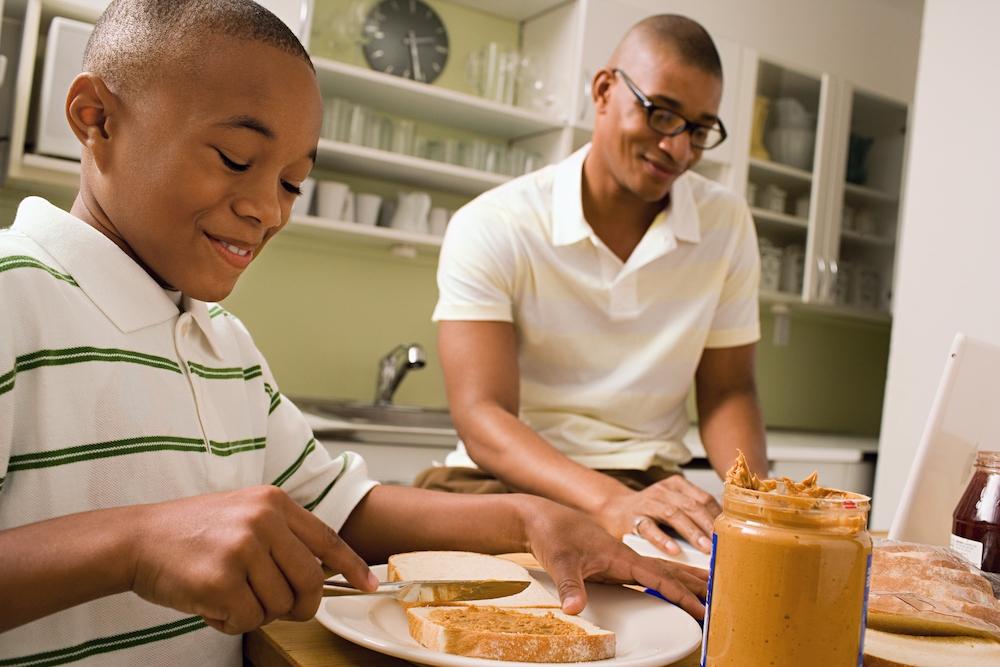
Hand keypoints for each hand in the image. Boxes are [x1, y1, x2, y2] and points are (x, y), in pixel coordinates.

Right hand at [129, 486, 377, 633]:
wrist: (136, 539)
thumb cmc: (191, 533)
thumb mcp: (244, 515)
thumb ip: (281, 536)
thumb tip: (320, 574)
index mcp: (273, 502)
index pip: (326, 539)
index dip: (352, 566)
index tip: (369, 586)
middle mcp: (263, 520)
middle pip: (310, 581)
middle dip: (301, 605)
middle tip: (279, 608)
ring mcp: (242, 548)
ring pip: (279, 604)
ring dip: (257, 612)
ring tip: (228, 594)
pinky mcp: (220, 579)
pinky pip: (248, 619)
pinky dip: (231, 622)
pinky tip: (210, 603)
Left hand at [519, 498, 707, 619]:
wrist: (540, 516)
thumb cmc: (552, 533)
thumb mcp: (559, 561)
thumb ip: (570, 585)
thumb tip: (573, 609)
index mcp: (621, 556)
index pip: (658, 578)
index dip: (681, 595)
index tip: (701, 608)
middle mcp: (626, 557)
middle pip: (668, 572)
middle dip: (694, 586)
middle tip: (721, 599)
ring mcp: (621, 559)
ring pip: (662, 570)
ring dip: (686, 580)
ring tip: (709, 589)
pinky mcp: (614, 562)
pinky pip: (649, 572)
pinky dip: (667, 579)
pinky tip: (674, 585)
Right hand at [599, 475, 721, 554]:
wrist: (615, 510)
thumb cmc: (651, 512)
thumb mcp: (675, 505)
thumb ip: (695, 514)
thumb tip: (725, 535)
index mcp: (677, 485)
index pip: (704, 498)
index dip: (719, 516)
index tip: (732, 534)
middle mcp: (663, 491)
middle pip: (691, 505)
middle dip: (708, 525)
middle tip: (722, 543)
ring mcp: (647, 503)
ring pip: (673, 514)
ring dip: (691, 532)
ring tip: (705, 548)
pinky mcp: (633, 519)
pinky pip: (649, 528)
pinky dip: (662, 539)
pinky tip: (674, 550)